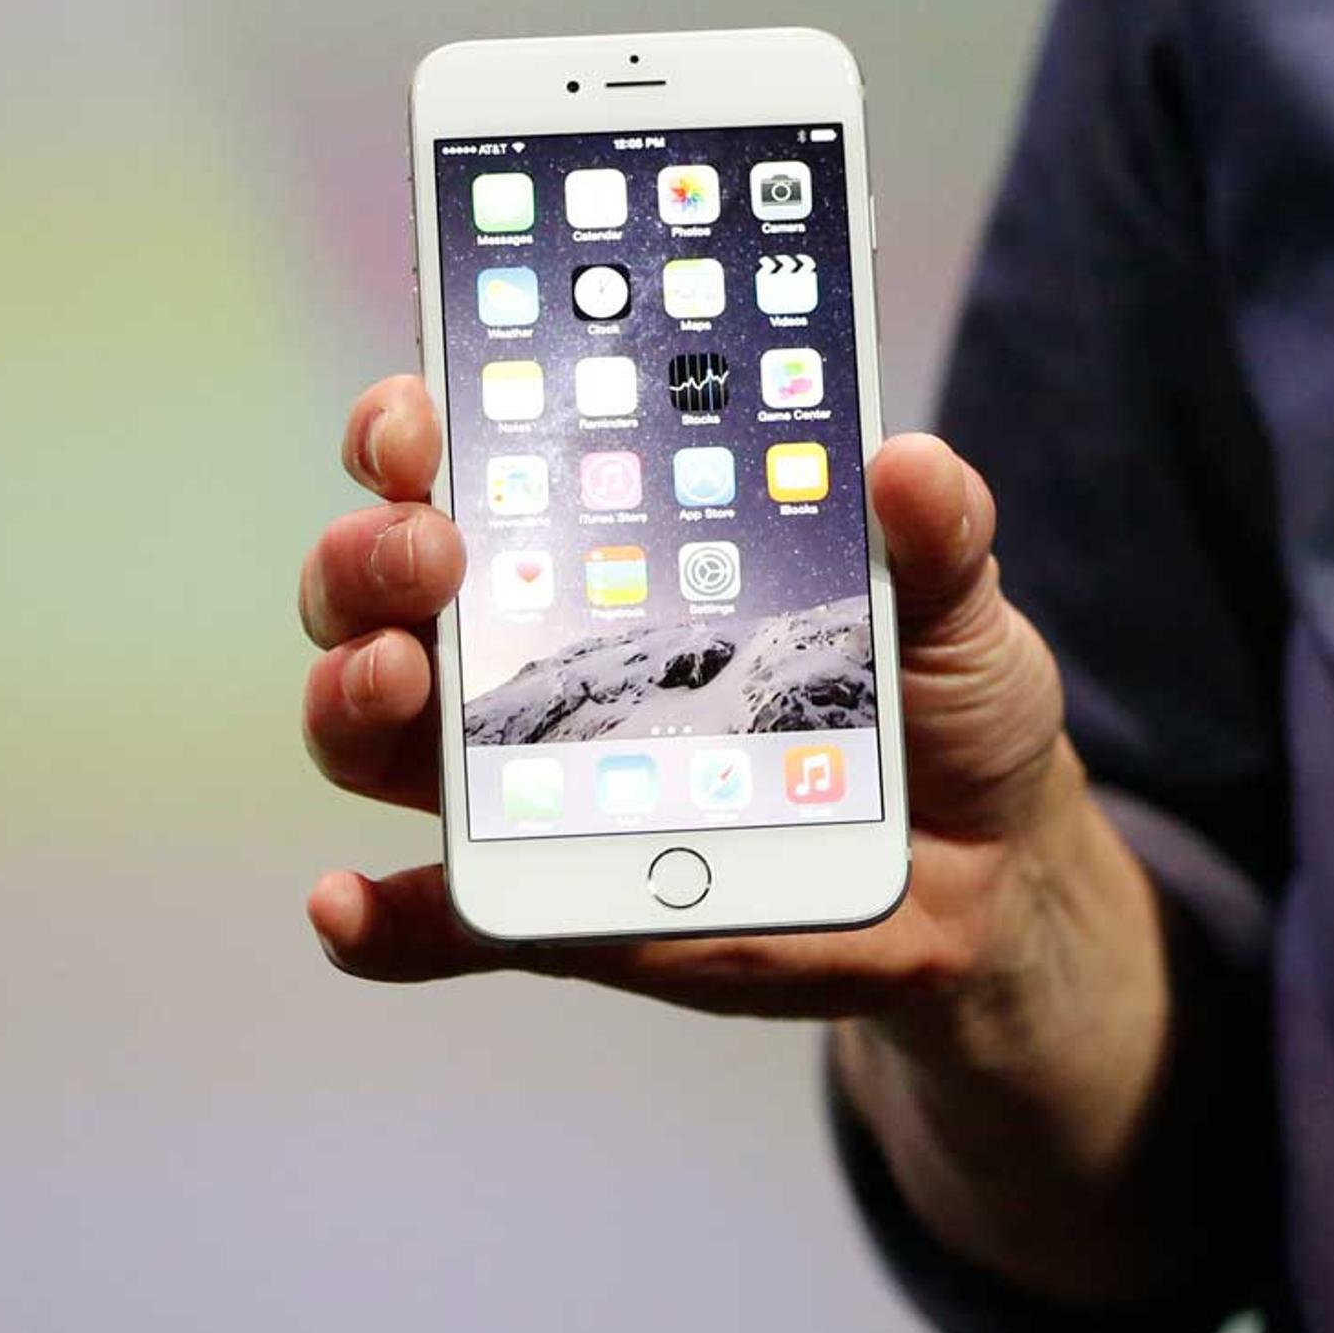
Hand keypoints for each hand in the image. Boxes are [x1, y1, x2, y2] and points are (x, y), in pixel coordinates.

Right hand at [293, 375, 1140, 1034]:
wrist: (984, 863)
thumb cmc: (937, 698)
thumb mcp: (955, 605)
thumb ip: (934, 533)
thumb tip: (907, 461)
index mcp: (606, 544)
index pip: (465, 463)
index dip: (410, 428)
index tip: (418, 414)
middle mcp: (533, 648)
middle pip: (386, 588)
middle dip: (371, 554)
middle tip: (428, 548)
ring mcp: (527, 777)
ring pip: (380, 730)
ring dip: (352, 697)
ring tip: (392, 678)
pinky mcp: (554, 899)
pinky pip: (435, 918)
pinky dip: (379, 917)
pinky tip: (349, 906)